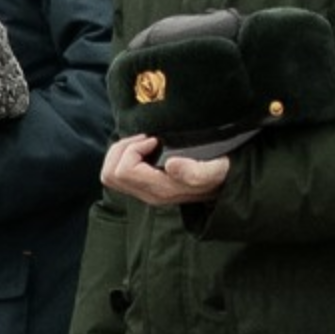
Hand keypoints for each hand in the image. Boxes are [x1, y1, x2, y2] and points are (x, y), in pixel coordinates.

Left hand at [101, 132, 228, 207]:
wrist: (225, 183)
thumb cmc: (220, 173)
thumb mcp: (215, 171)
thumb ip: (196, 172)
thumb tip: (171, 165)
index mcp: (160, 190)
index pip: (123, 172)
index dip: (133, 150)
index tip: (154, 140)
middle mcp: (148, 194)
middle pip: (110, 174)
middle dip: (122, 150)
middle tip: (144, 138)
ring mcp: (144, 192)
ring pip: (109, 174)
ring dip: (121, 152)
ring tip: (143, 141)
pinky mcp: (143, 186)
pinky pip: (117, 173)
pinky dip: (123, 156)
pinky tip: (143, 148)